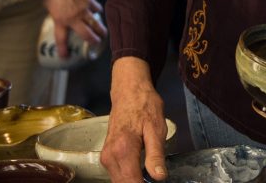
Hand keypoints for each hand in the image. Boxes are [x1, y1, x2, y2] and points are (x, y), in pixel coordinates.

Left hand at [44, 0, 105, 57]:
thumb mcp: (48, 5)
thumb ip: (54, 12)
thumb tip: (57, 14)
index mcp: (60, 20)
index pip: (61, 39)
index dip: (63, 49)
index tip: (65, 56)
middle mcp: (72, 18)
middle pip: (86, 34)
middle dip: (92, 40)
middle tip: (96, 43)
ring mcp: (83, 10)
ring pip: (95, 24)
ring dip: (100, 30)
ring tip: (103, 34)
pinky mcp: (90, 1)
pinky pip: (96, 8)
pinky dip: (97, 10)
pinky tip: (98, 11)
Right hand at [101, 58, 168, 182]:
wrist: (128, 92)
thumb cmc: (145, 106)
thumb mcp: (157, 128)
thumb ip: (156, 154)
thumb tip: (159, 177)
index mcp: (123, 151)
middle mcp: (110, 157)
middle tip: (155, 178)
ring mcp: (106, 158)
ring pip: (119, 182)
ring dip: (133, 182)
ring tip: (148, 177)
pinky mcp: (106, 157)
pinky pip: (117, 175)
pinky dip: (128, 178)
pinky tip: (141, 175)